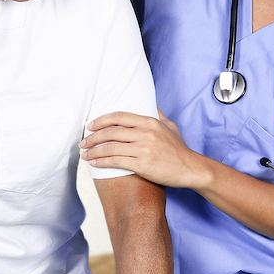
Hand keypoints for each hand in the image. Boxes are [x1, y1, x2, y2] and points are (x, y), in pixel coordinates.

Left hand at [81, 110, 208, 189]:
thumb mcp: (170, 126)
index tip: (90, 126)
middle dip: (92, 137)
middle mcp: (145, 133)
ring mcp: (143, 149)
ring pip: (110, 148)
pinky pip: (116, 162)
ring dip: (93, 151)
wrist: (190, 168)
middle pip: (111, 132)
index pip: (119, 116)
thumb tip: (150, 104)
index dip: (101, 120)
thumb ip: (158, 115)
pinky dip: (101, 162)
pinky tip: (94, 163)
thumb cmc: (179, 149)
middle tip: (83, 142)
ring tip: (85, 155)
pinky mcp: (142, 165)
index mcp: (150, 122)